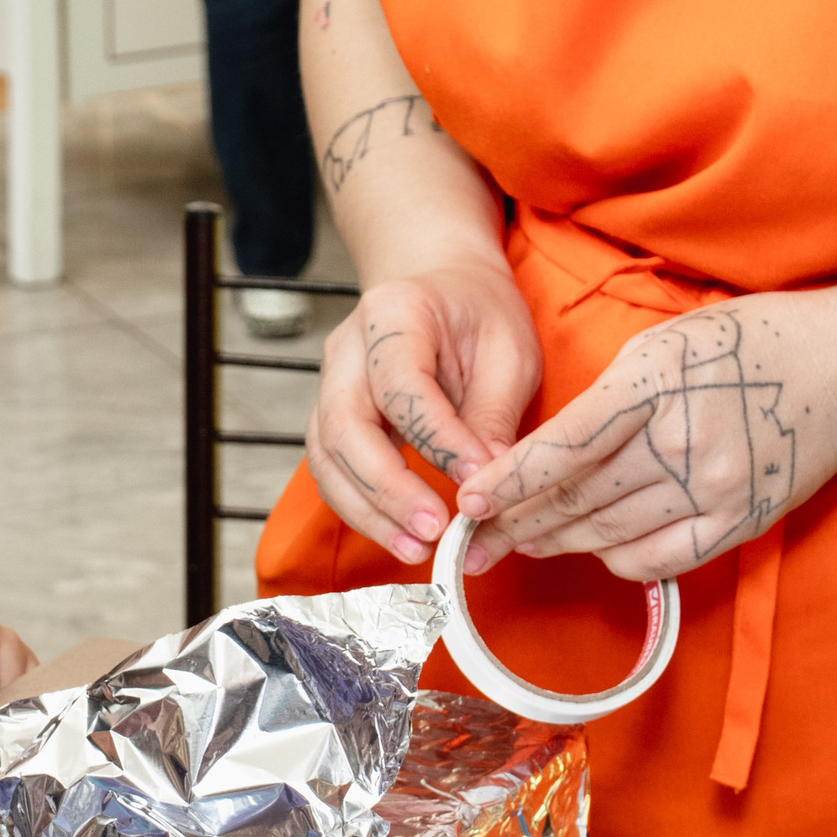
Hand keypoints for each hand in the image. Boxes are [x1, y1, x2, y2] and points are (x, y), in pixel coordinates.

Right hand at [304, 262, 540, 565]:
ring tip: (416, 550)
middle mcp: (346, 350)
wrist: (440, 287)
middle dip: (388, 489)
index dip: (437, 440)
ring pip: (327, 459)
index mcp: (392, 314)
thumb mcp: (509, 350)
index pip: (402, 387)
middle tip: (434, 531)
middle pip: (344, 429)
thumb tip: (487, 485)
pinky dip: (361, 510)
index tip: (478, 481)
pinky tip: (400, 536)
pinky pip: (332, 473)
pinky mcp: (329, 421)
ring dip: (368, 512)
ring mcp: (329, 386)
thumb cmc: (479, 313)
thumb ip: (493, 413)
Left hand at [454, 288, 836, 580]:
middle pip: (577, 500)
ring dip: (553, 542)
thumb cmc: (745, 344)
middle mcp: (684, 441)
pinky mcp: (739, 524)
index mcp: (655, 382)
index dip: (510, 481)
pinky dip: (612, 558)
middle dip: (515, 522)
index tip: (469, 502)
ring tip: (517, 542)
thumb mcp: (664, 342)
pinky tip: (590, 546)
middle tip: (474, 538)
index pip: (564, 446)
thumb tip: (543, 457)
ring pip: (606, 534)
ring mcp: (715, 489)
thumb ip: (604, 398)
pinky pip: (653, 560)